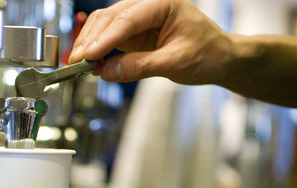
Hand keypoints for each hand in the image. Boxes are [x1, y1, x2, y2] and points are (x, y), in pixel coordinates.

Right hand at [68, 0, 233, 84]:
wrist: (219, 58)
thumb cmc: (207, 53)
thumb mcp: (176, 63)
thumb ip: (140, 67)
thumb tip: (108, 71)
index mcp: (162, 4)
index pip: (127, 19)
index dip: (105, 38)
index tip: (88, 55)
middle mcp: (147, 7)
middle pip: (109, 17)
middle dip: (91, 40)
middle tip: (77, 62)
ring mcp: (138, 20)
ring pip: (104, 25)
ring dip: (89, 44)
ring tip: (79, 65)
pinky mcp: (133, 34)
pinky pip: (108, 38)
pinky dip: (97, 50)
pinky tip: (90, 63)